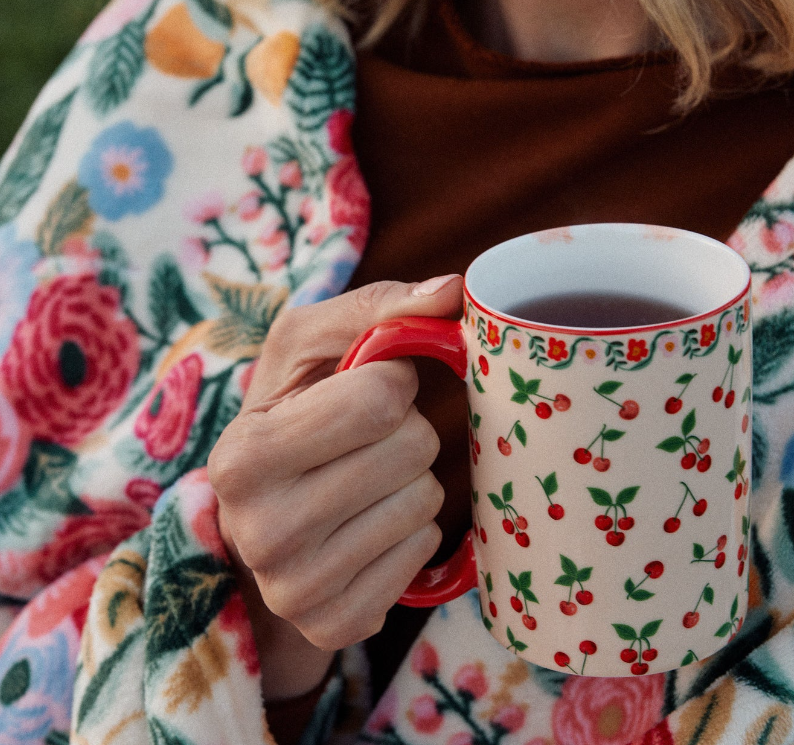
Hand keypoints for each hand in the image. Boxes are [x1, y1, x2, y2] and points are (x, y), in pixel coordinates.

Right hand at [208, 275, 462, 695]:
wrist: (261, 520)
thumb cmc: (290, 418)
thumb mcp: (307, 350)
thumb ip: (376, 309)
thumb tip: (454, 290)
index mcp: (244, 454)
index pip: (378, 398)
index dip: (389, 381)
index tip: (366, 390)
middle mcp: (261, 530)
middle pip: (411, 450)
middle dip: (403, 431)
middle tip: (364, 442)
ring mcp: (297, 589)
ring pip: (424, 502)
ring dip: (408, 479)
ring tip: (362, 483)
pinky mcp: (337, 623)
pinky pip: (424, 551)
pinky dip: (410, 529)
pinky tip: (368, 526)